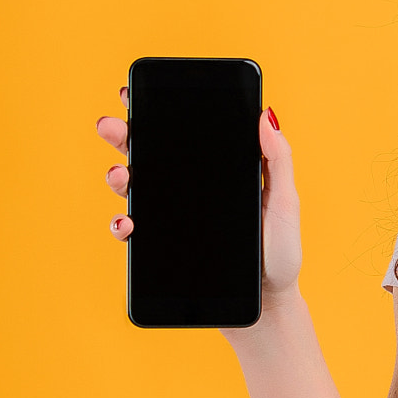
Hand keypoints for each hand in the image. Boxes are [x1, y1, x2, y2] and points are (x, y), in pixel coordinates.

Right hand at [96, 91, 303, 304]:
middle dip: (124, 136)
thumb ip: (276, 160)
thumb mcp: (285, 203)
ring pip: (134, 190)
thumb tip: (264, 115)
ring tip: (120, 175)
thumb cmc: (280, 253)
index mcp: (217, 173)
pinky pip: (133, 232)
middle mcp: (189, 193)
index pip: (182, 137)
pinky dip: (122, 225)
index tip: (136, 94)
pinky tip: (126, 222)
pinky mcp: (163, 249)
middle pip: (149, 156)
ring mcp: (173, 220)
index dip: (157, 114)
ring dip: (118, 177)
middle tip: (112, 125)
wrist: (266, 303)